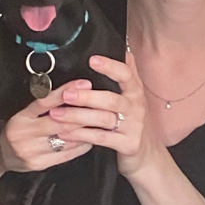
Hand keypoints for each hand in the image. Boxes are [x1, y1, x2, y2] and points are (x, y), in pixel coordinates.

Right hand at [0, 93, 92, 174]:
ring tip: (101, 121)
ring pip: (66, 139)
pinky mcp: (39, 164)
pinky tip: (91, 137)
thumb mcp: (24, 114)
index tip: (84, 84)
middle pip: (60, 123)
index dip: (65, 92)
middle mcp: (25, 134)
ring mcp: (32, 151)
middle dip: (84, 113)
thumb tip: (71, 91)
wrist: (0, 155)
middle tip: (102, 106)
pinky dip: (82, 145)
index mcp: (21, 117)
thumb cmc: (17, 130)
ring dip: (87, 130)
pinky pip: (67, 154)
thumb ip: (44, 106)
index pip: (45, 102)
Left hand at [46, 52, 163, 178]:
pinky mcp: (128, 145)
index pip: (126, 74)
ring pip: (104, 119)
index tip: (92, 60)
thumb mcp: (134, 97)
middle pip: (112, 99)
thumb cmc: (133, 123)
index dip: (110, 67)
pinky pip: (101, 138)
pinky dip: (81, 135)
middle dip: (87, 96)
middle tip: (66, 94)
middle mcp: (137, 108)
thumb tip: (124, 49)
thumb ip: (128, 74)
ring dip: (78, 116)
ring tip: (56, 114)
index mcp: (135, 92)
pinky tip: (65, 132)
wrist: (148, 155)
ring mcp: (134, 127)